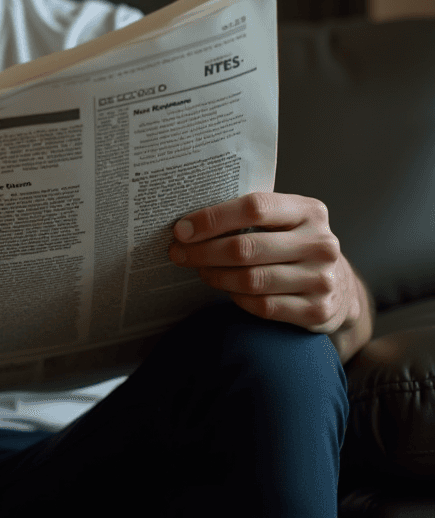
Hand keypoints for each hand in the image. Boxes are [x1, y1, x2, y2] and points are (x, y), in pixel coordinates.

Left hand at [169, 192, 368, 350]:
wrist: (339, 285)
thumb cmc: (293, 244)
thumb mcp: (283, 221)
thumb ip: (248, 215)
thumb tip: (188, 221)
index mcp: (309, 211)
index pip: (254, 207)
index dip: (212, 218)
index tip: (181, 229)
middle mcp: (321, 243)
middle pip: (246, 248)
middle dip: (203, 251)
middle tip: (178, 253)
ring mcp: (322, 279)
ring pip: (251, 280)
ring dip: (216, 275)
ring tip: (200, 270)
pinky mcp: (318, 310)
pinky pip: (263, 306)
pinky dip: (236, 298)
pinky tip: (226, 289)